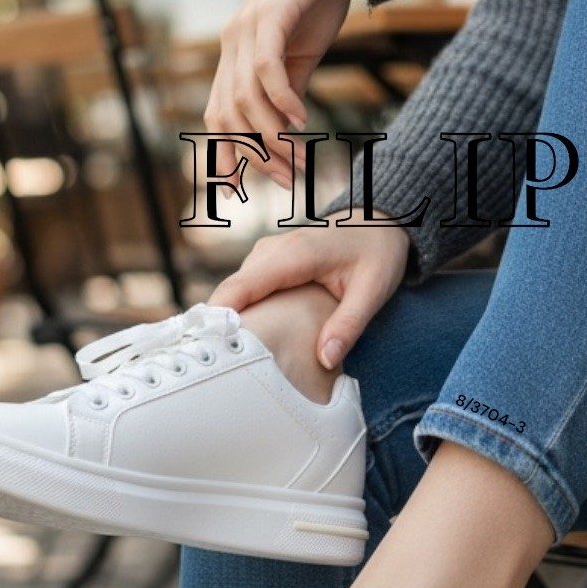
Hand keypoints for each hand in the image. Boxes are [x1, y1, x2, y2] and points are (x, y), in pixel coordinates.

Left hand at [205, 0, 352, 189]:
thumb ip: (287, 91)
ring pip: (245, 98)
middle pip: (228, 115)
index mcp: (234, 56)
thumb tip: (284, 132)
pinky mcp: (270, 14)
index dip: (232, 154)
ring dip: (271, 134)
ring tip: (298, 156)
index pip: (219, 117)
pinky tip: (300, 118)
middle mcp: (231, 43)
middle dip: (256, 154)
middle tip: (288, 178)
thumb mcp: (302, 54)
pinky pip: (267, 68)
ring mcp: (246, 28)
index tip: (254, 186)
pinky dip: (281, 99)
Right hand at [211, 220, 410, 367]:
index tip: (205, 346)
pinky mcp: (268, 261)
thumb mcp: (373, 291)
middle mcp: (273, 250)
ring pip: (236, 290)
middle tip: (212, 364)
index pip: (244, 285)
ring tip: (224, 356)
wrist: (381, 223)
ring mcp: (267, 253)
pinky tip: (245, 338)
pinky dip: (241, 311)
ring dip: (229, 319)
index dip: (220, 314)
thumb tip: (325, 360)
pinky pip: (245, 288)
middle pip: (231, 290)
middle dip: (218, 323)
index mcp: (295, 255)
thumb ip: (348, 326)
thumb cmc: (378, 254)